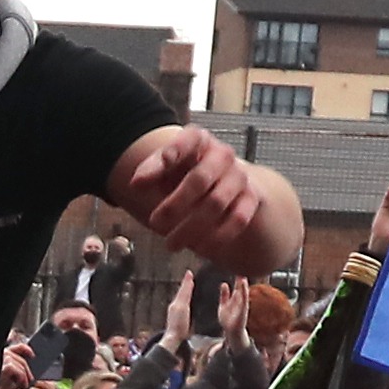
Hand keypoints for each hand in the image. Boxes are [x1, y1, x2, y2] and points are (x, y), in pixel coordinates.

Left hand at [107, 127, 270, 260]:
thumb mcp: (165, 169)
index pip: (188, 140)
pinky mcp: (251, 198)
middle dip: (175, 205)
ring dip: (191, 228)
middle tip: (155, 223)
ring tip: (171, 244)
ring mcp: (239, 175)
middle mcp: (222, 154)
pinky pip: (238, 220)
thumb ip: (151, 172)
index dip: (171, 153)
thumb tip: (136, 184)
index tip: (157, 167)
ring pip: (216, 203)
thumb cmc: (185, 174)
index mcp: (199, 140)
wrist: (218, 183)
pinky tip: (199, 248)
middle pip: (199, 179)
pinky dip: (217, 237)